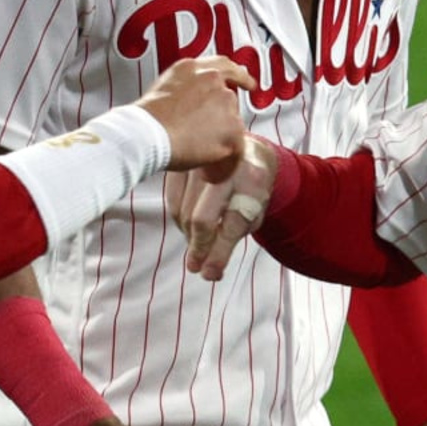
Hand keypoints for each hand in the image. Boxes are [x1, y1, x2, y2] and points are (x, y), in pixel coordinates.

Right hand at [135, 56, 254, 169]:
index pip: (224, 67)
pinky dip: (223, 164)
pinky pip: (235, 151)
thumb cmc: (146, 119)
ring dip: (219, 142)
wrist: (147, 132)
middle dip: (219, 120)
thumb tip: (188, 109)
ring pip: (232, 126)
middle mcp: (212, 81)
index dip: (239, 77)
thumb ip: (182, 93)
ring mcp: (225, 104)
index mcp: (193, 69)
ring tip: (200, 155)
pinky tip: (210, 170)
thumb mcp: (161, 92)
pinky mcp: (232, 129)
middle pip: (229, 101)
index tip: (247, 84)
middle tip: (204, 136)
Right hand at [166, 134, 279, 280]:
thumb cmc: (251, 188)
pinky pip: (172, 201)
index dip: (219, 253)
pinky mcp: (183, 163)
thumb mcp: (254, 212)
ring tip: (198, 245)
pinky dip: (179, 220)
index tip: (209, 274)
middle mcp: (225, 168)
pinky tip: (189, 227)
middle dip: (198, 248)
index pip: (232, 224)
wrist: (246, 151)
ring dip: (188, 236)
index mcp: (252, 181)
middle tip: (196, 266)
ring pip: (183, 212)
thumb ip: (234, 239)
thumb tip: (209, 273)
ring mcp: (200, 163)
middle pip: (201, 219)